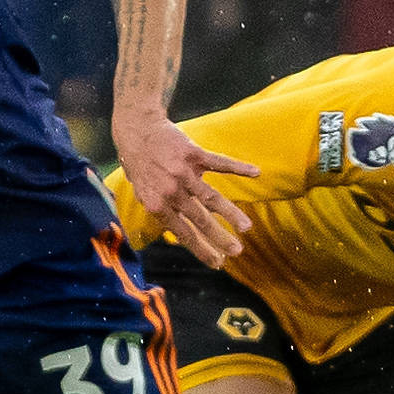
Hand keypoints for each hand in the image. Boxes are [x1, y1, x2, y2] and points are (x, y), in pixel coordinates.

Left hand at [113, 107, 255, 267]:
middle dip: (220, 239)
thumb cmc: (141, 166)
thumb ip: (162, 213)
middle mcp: (171, 191)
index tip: (217, 263)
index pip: (184, 234)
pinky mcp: (194, 154)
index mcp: (157, 205)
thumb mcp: (143, 194)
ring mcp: (183, 172)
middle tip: (237, 252)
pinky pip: (220, 163)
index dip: (202, 250)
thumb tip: (180, 235)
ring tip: (246, 228)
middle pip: (201, 220)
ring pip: (212, 198)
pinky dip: (239, 168)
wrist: (137, 131)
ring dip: (231, 214)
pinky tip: (255, 173)